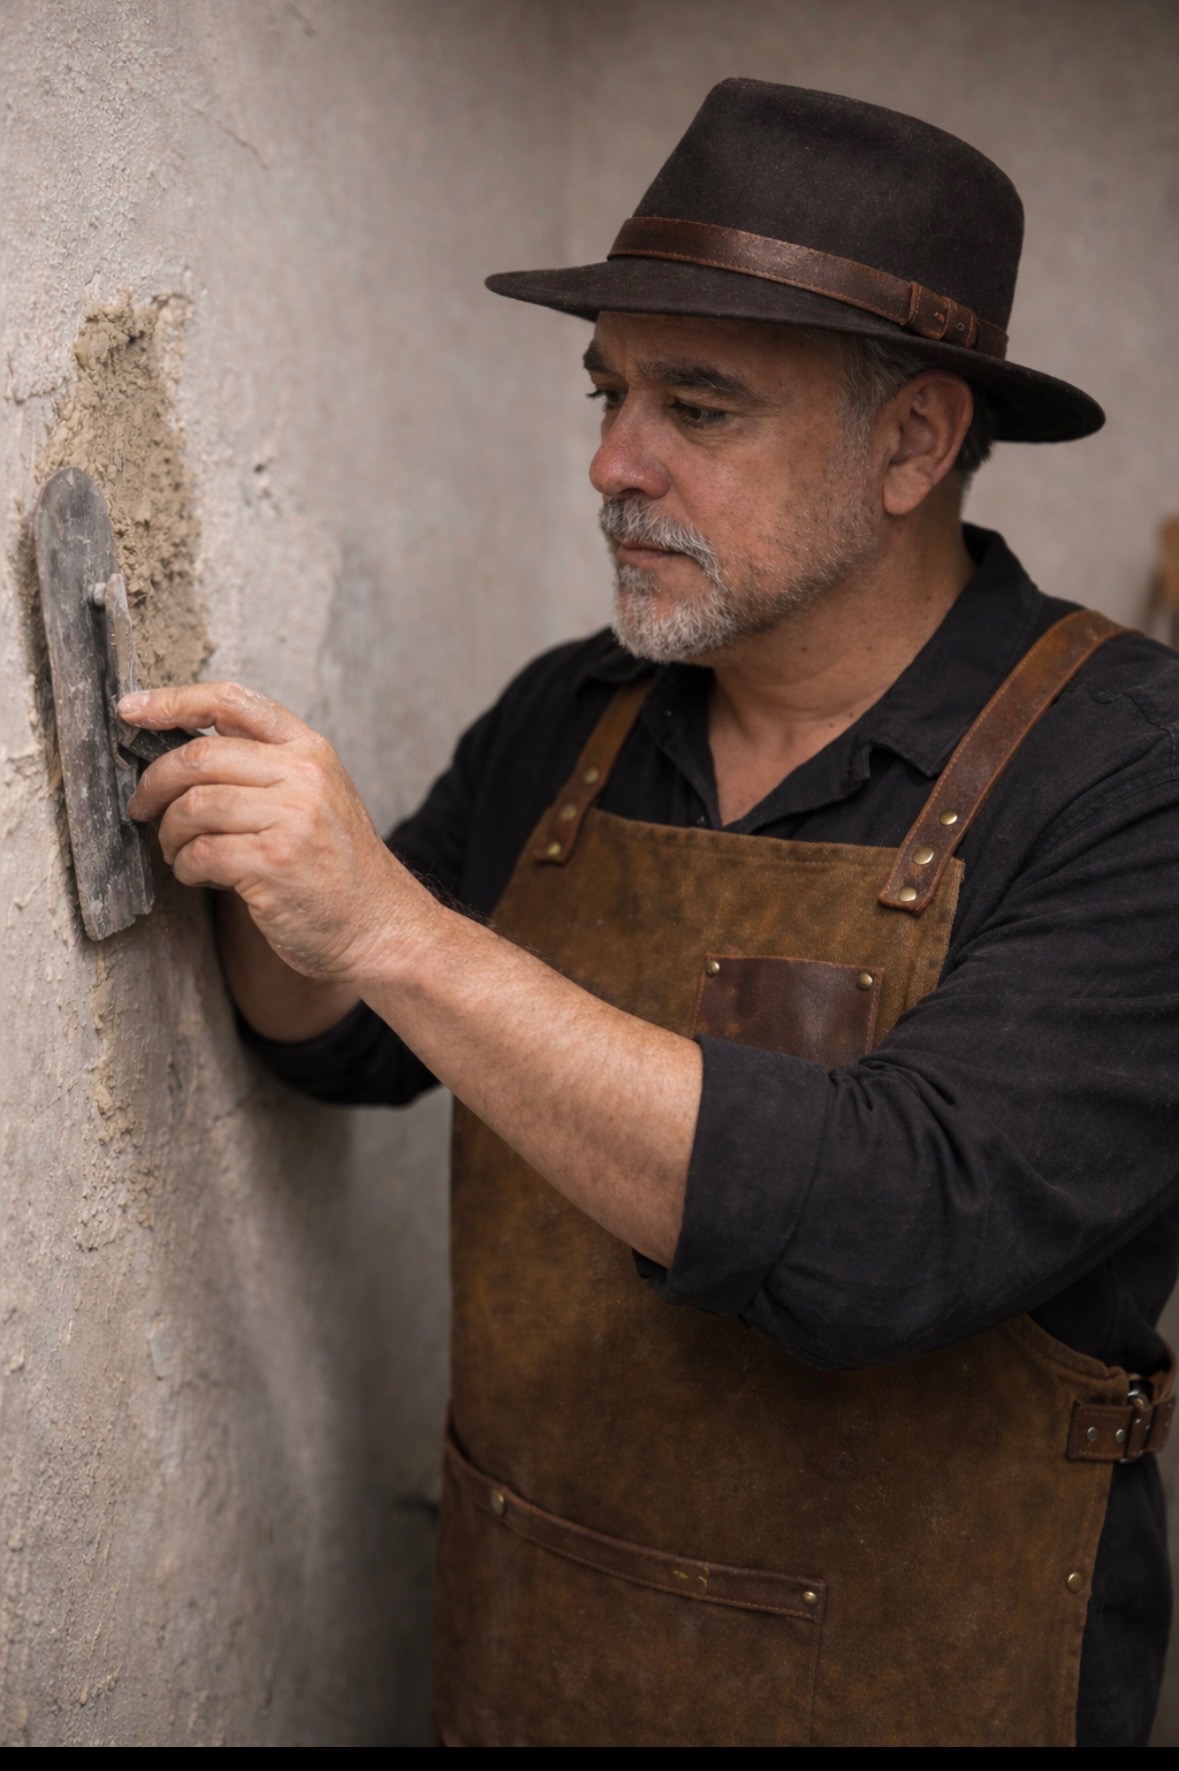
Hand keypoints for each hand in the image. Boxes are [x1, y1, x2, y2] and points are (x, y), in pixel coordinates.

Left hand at [120, 682, 428, 981]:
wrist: (380, 926)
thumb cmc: (339, 866)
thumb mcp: (318, 795)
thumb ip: (266, 766)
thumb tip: (186, 750)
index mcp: (310, 750)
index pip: (232, 702)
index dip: (173, 700)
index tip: (132, 709)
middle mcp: (304, 776)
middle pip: (199, 756)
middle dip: (154, 783)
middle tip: (142, 807)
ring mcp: (291, 819)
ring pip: (193, 807)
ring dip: (170, 833)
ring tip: (176, 851)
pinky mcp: (273, 864)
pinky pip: (200, 853)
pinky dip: (185, 866)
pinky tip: (197, 874)